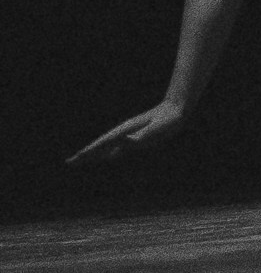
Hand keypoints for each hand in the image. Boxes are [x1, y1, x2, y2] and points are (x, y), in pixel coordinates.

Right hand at [67, 101, 187, 165]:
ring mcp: (130, 134)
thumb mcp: (156, 129)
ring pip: (108, 147)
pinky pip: (120, 147)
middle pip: (101, 145)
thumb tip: (125, 141)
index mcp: (126, 130)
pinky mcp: (138, 137)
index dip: (90, 151)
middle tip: (70, 162)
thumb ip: (141, 136)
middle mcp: (125, 132)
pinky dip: (109, 153)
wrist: (178, 110)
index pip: (103, 143)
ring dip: (95, 154)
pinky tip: (106, 157)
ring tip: (81, 160)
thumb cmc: (168, 119)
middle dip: (86, 154)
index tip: (77, 158)